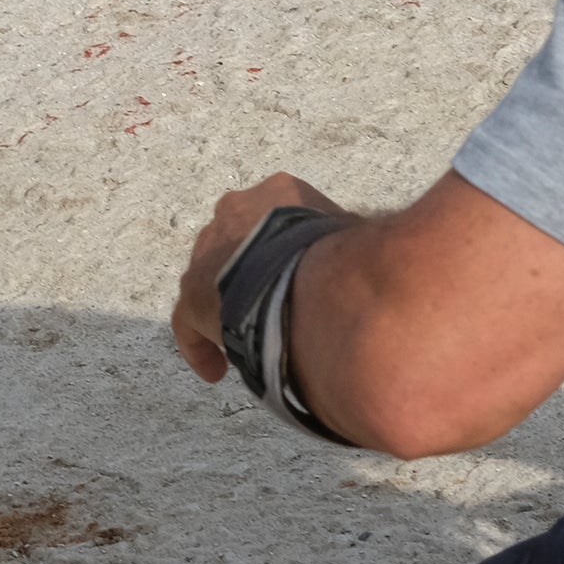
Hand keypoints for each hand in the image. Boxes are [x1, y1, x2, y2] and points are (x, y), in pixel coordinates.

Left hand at [170, 172, 354, 382]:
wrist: (312, 280)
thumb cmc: (349, 258)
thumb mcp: (360, 242)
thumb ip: (353, 249)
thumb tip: (374, 267)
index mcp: (281, 191)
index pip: (276, 219)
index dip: (283, 251)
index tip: (294, 278)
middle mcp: (237, 209)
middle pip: (238, 244)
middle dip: (251, 274)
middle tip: (272, 308)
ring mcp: (210, 248)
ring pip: (213, 279)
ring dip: (228, 305)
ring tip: (252, 339)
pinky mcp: (194, 291)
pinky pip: (189, 322)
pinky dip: (201, 345)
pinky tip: (216, 371)